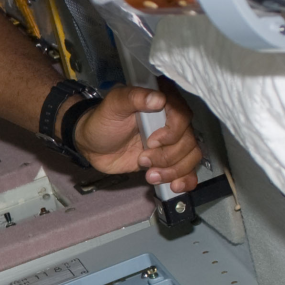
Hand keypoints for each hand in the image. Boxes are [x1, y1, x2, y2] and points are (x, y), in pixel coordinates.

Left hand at [74, 84, 203, 192]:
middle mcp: (172, 121)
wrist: (92, 145)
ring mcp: (172, 142)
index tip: (150, 142)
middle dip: (167, 157)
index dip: (170, 134)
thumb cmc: (102, 121)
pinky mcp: (169, 160)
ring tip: (150, 175)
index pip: (183, 117)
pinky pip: (188, 170)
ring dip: (173, 171)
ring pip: (191, 157)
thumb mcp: (113, 105)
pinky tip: (174, 186)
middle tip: (143, 160)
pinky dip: (185, 180)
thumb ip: (134, 97)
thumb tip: (158, 99)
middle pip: (188, 141)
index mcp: (164, 102)